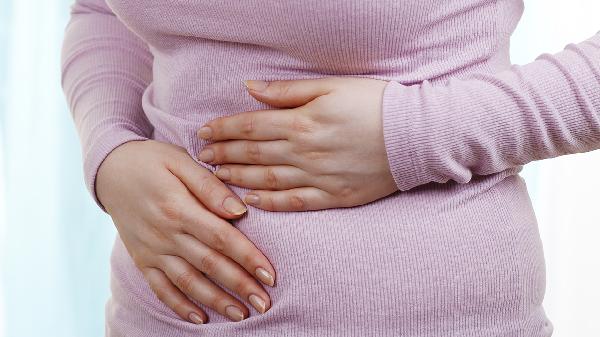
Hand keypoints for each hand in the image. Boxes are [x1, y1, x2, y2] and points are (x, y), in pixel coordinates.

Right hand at [96, 140, 275, 323]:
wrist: (109, 169)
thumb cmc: (152, 160)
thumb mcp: (180, 161)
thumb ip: (209, 187)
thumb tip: (238, 211)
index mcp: (179, 207)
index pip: (221, 237)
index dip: (248, 257)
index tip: (270, 275)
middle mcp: (165, 234)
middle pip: (209, 264)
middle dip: (240, 286)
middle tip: (265, 304)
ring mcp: (152, 250)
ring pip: (188, 282)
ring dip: (216, 301)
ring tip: (241, 315)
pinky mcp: (142, 259)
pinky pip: (161, 288)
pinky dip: (180, 305)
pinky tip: (201, 319)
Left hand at [195, 77, 397, 210]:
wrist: (416, 136)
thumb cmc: (375, 103)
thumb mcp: (331, 86)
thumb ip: (287, 91)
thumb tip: (250, 88)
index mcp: (302, 121)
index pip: (250, 126)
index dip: (223, 130)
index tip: (203, 133)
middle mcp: (304, 152)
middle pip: (252, 155)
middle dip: (223, 155)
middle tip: (201, 158)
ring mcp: (318, 178)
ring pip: (267, 181)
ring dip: (238, 179)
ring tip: (217, 178)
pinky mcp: (334, 197)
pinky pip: (294, 203)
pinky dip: (270, 203)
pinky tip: (251, 202)